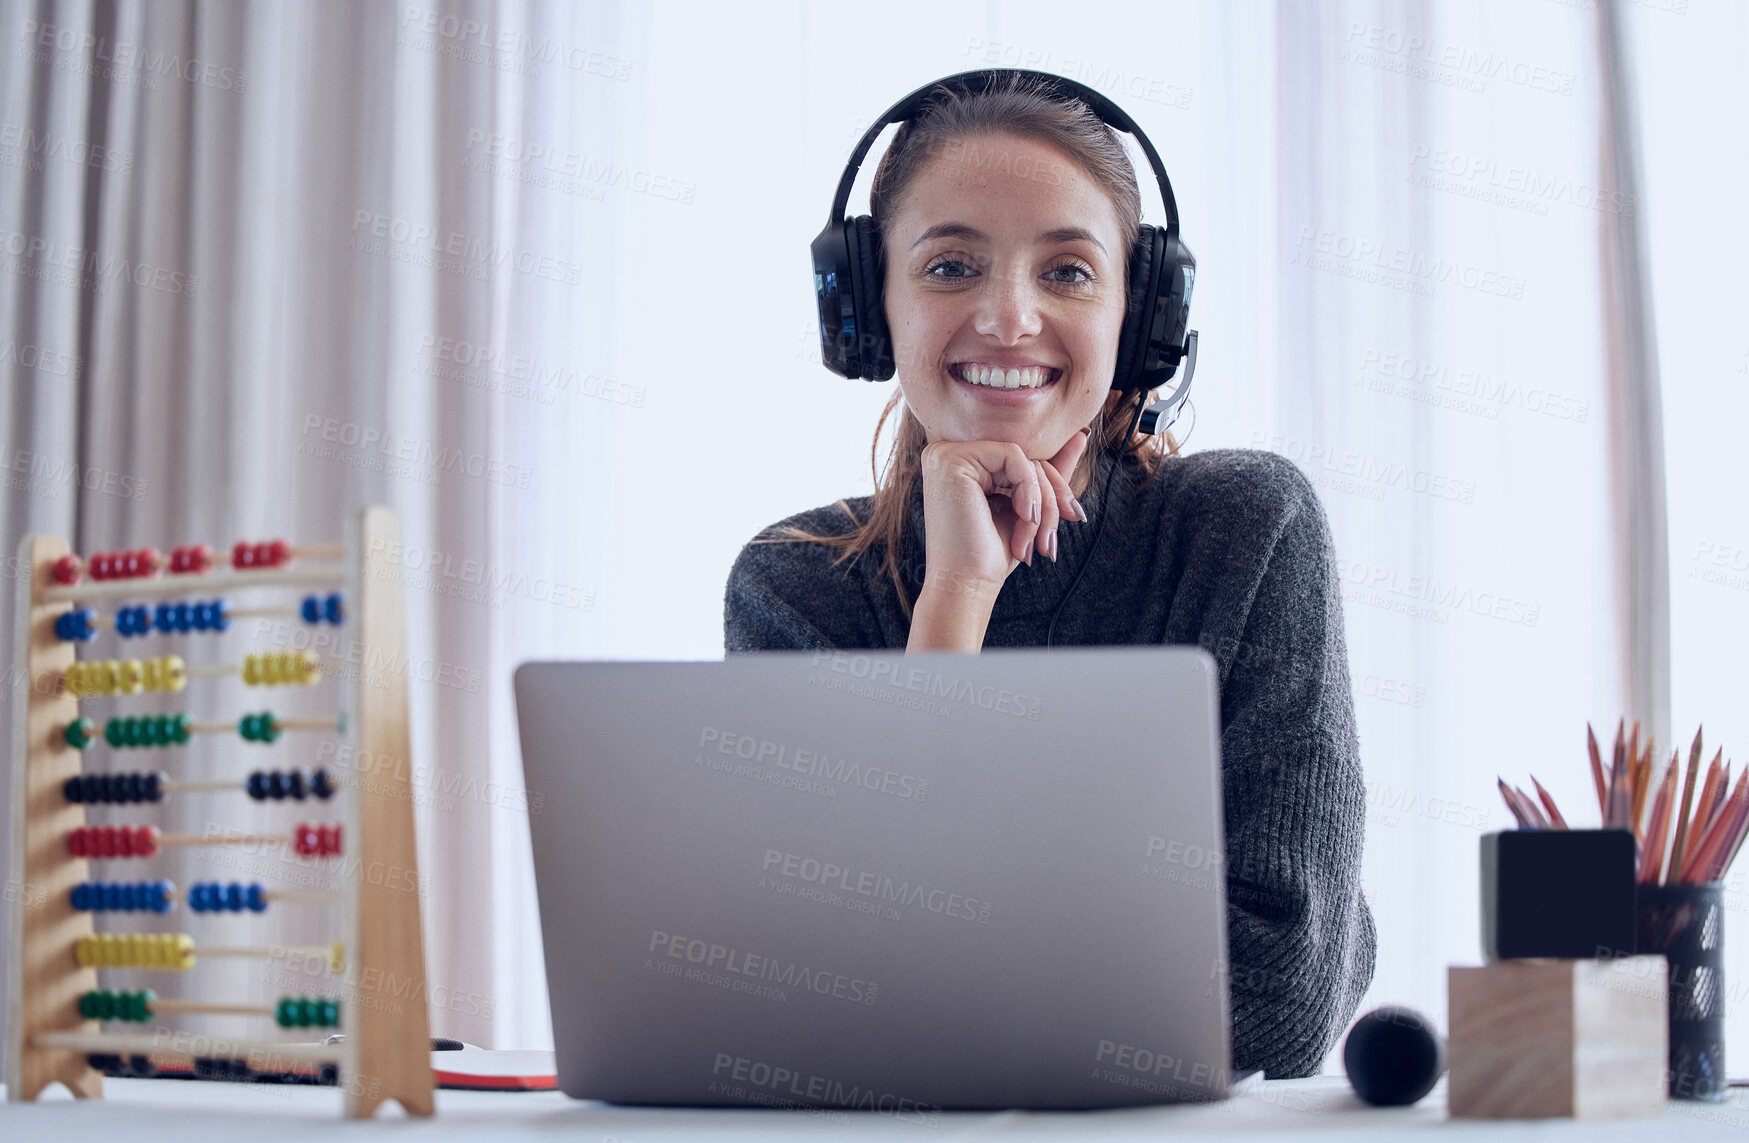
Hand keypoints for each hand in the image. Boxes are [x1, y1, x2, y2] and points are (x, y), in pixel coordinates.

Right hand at [907, 429, 1089, 651]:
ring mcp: (946, 454)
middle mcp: (947, 454)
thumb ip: (1048, 472)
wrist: (967, 586)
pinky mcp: (953, 459)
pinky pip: (1014, 457)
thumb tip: (1080, 436)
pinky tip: (1024, 518)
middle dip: (1051, 497)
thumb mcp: (1026, 508)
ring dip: (1042, 502)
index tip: (1073, 516)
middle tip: (1053, 538)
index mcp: (960, 464)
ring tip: (1037, 540)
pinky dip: (1029, 491)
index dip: (1052, 486)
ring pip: (1023, 458)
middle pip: (1024, 457)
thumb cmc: (990, 554)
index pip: (1021, 459)